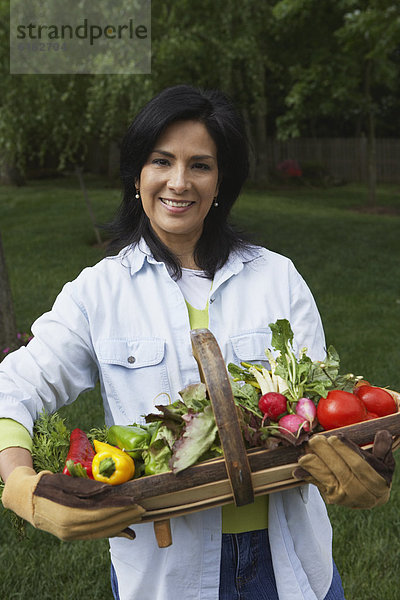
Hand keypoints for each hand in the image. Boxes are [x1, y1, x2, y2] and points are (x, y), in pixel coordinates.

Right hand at [2, 466, 144, 540]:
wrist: (28, 501)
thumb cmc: (48, 486)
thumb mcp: (66, 482)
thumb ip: (87, 488)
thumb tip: (108, 490)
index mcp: (69, 513)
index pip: (101, 511)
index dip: (120, 506)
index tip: (135, 500)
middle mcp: (71, 528)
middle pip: (104, 522)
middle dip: (125, 515)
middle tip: (141, 508)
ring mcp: (71, 534)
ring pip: (101, 531)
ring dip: (121, 525)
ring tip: (136, 517)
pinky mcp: (72, 536)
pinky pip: (95, 535)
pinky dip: (111, 532)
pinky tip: (124, 530)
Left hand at [293, 430, 394, 508]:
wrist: (370, 497)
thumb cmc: (377, 474)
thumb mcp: (385, 462)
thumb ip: (383, 448)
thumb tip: (383, 434)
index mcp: (376, 483)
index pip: (359, 465)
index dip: (346, 451)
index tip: (336, 437)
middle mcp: (359, 492)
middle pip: (340, 471)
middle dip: (327, 454)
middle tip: (316, 439)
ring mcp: (344, 496)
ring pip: (327, 478)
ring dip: (314, 464)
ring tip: (305, 452)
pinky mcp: (331, 497)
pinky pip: (318, 485)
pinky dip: (307, 477)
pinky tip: (298, 471)